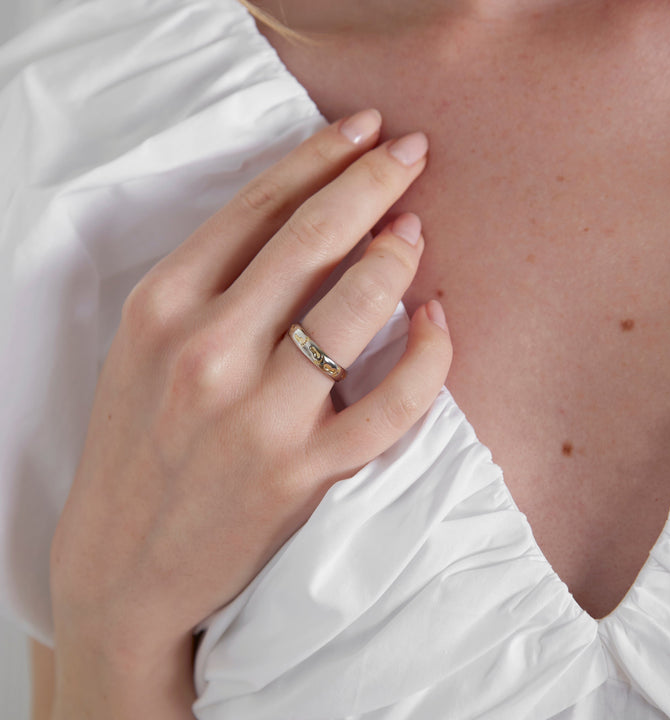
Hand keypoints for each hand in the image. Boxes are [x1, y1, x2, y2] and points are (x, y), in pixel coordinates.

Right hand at [49, 108, 451, 706]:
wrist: (123, 563)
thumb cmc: (137, 444)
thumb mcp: (146, 345)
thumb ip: (211, 284)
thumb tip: (303, 223)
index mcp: (163, 305)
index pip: (258, 205)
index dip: (321, 156)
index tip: (365, 129)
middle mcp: (207, 349)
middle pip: (312, 237)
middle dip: (373, 180)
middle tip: (412, 152)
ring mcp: (258, 415)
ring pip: (354, 307)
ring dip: (397, 255)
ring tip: (415, 230)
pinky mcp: (302, 473)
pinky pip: (391, 403)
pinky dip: (428, 357)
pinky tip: (437, 322)